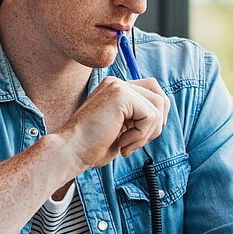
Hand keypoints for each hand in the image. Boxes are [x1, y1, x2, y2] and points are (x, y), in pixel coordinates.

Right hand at [52, 76, 169, 169]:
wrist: (71, 150)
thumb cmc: (92, 146)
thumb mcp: (120, 129)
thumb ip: (137, 119)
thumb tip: (161, 119)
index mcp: (114, 89)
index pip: (151, 91)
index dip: (156, 115)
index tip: (144, 136)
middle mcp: (116, 83)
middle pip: (159, 96)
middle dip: (156, 123)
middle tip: (136, 141)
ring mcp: (118, 86)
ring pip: (158, 106)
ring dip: (147, 133)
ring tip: (126, 144)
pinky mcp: (121, 95)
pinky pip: (150, 116)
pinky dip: (141, 135)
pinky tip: (122, 143)